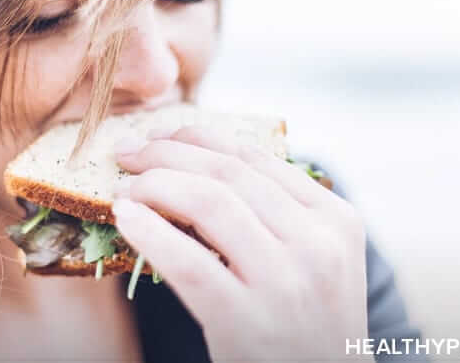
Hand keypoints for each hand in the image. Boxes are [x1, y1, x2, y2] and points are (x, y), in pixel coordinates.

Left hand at [112, 126, 372, 361]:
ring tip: (124, 189)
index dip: (197, 138)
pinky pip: (187, 261)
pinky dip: (149, 232)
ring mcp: (284, 281)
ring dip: (153, 185)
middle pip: (226, 173)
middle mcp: (317, 243)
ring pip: (207, 202)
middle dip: (166, 153)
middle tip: (128, 154)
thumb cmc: (306, 321)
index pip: (255, 157)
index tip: (159, 137)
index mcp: (335, 218)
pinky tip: (125, 218)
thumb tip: (198, 162)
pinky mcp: (245, 319)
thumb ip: (277, 211)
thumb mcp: (315, 259)